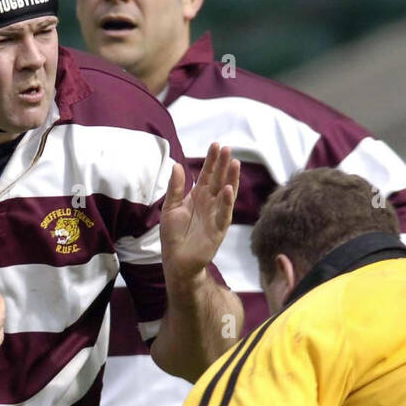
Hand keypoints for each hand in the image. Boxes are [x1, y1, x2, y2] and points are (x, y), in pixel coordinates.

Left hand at [159, 143, 239, 287]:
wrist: (176, 260)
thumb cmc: (173, 235)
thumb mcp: (170, 207)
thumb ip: (175, 188)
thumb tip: (176, 165)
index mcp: (198, 196)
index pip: (207, 174)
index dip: (212, 161)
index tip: (216, 144)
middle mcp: (210, 203)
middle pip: (219, 180)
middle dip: (223, 165)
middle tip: (227, 148)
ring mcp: (216, 215)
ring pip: (226, 194)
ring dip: (231, 179)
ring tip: (235, 163)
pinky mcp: (218, 229)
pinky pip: (224, 214)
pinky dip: (227, 202)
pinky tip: (229, 189)